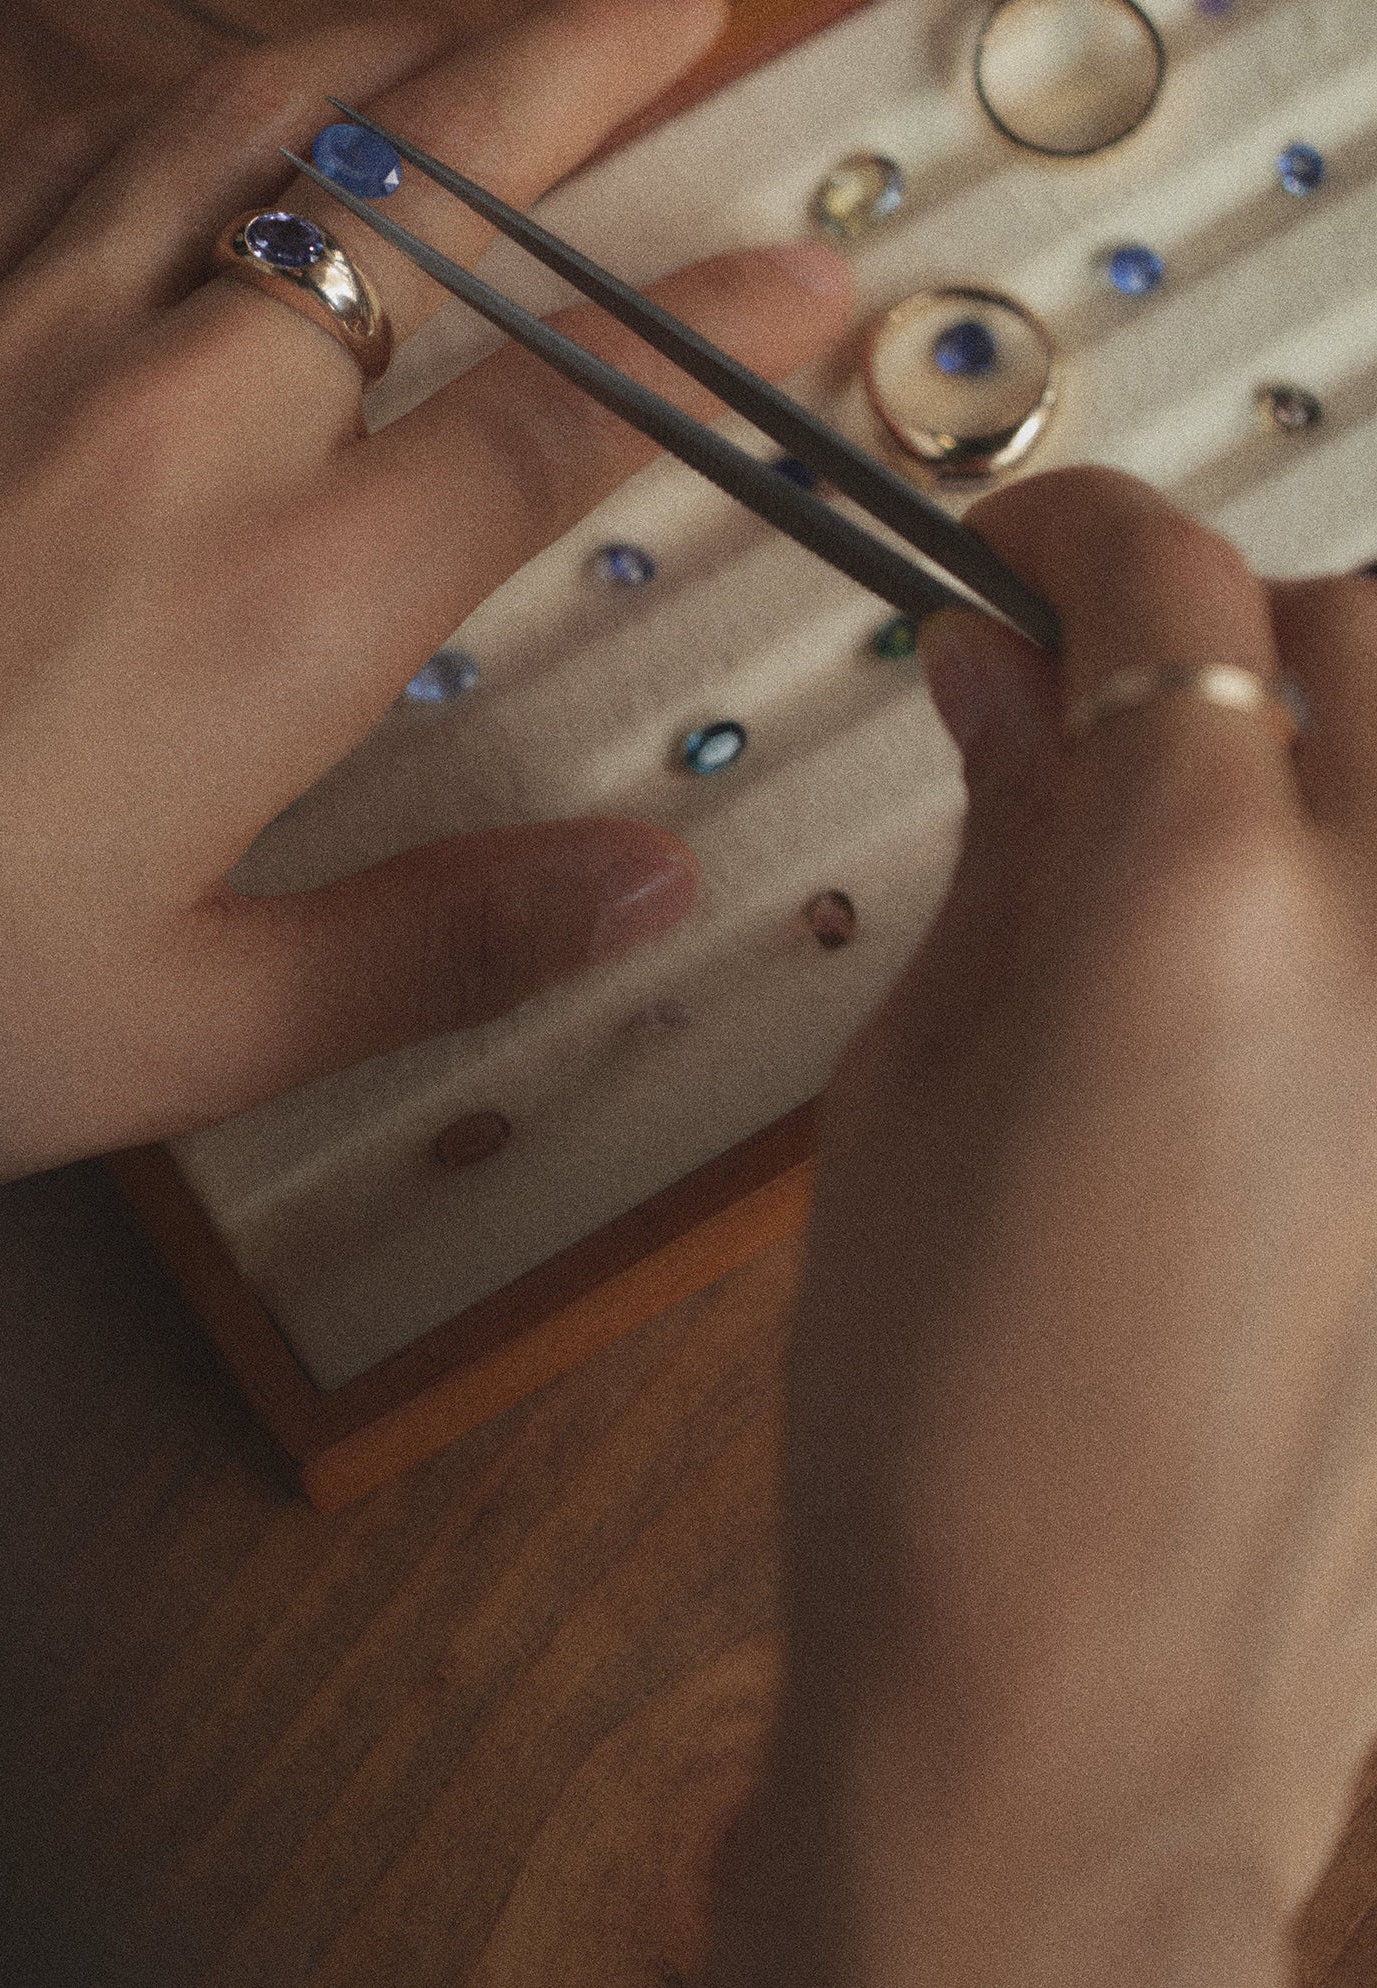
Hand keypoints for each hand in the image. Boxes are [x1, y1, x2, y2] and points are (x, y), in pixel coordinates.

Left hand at [0, 0, 852, 1198]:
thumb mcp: (186, 1018)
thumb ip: (436, 944)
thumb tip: (632, 890)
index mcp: (285, 605)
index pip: (555, 419)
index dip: (706, 337)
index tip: (804, 278)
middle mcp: (174, 427)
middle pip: (424, 191)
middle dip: (574, 69)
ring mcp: (17, 336)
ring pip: (246, 120)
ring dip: (387, 51)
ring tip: (466, 20)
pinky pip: (64, 145)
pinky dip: (174, 105)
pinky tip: (201, 111)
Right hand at [709, 468, 1376, 1985]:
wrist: (1074, 1709)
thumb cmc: (945, 1435)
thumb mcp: (911, 1082)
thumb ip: (999, 846)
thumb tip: (1007, 685)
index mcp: (1202, 916)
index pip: (1170, 595)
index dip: (1072, 532)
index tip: (1019, 554)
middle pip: (1370, 634)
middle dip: (1231, 628)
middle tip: (1109, 694)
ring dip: (1346, 745)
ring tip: (1220, 835)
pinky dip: (1368, 907)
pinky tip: (1288, 992)